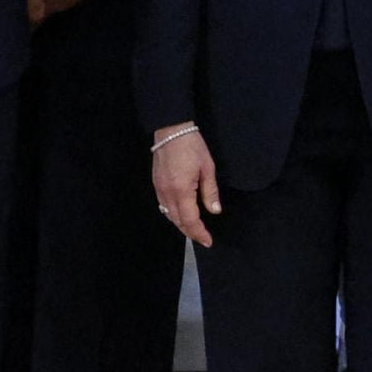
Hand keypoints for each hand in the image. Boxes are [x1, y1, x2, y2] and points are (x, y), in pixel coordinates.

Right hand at [152, 125, 220, 246]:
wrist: (171, 130)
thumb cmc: (192, 146)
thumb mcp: (208, 168)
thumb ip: (210, 192)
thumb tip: (214, 210)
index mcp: (182, 190)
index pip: (190, 220)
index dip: (199, 233)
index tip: (208, 241)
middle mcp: (167, 193)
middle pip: (178, 221)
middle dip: (190, 232)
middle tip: (203, 238)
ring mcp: (159, 189)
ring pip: (169, 215)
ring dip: (181, 225)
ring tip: (194, 228)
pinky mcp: (156, 184)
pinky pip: (163, 206)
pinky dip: (173, 214)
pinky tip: (181, 213)